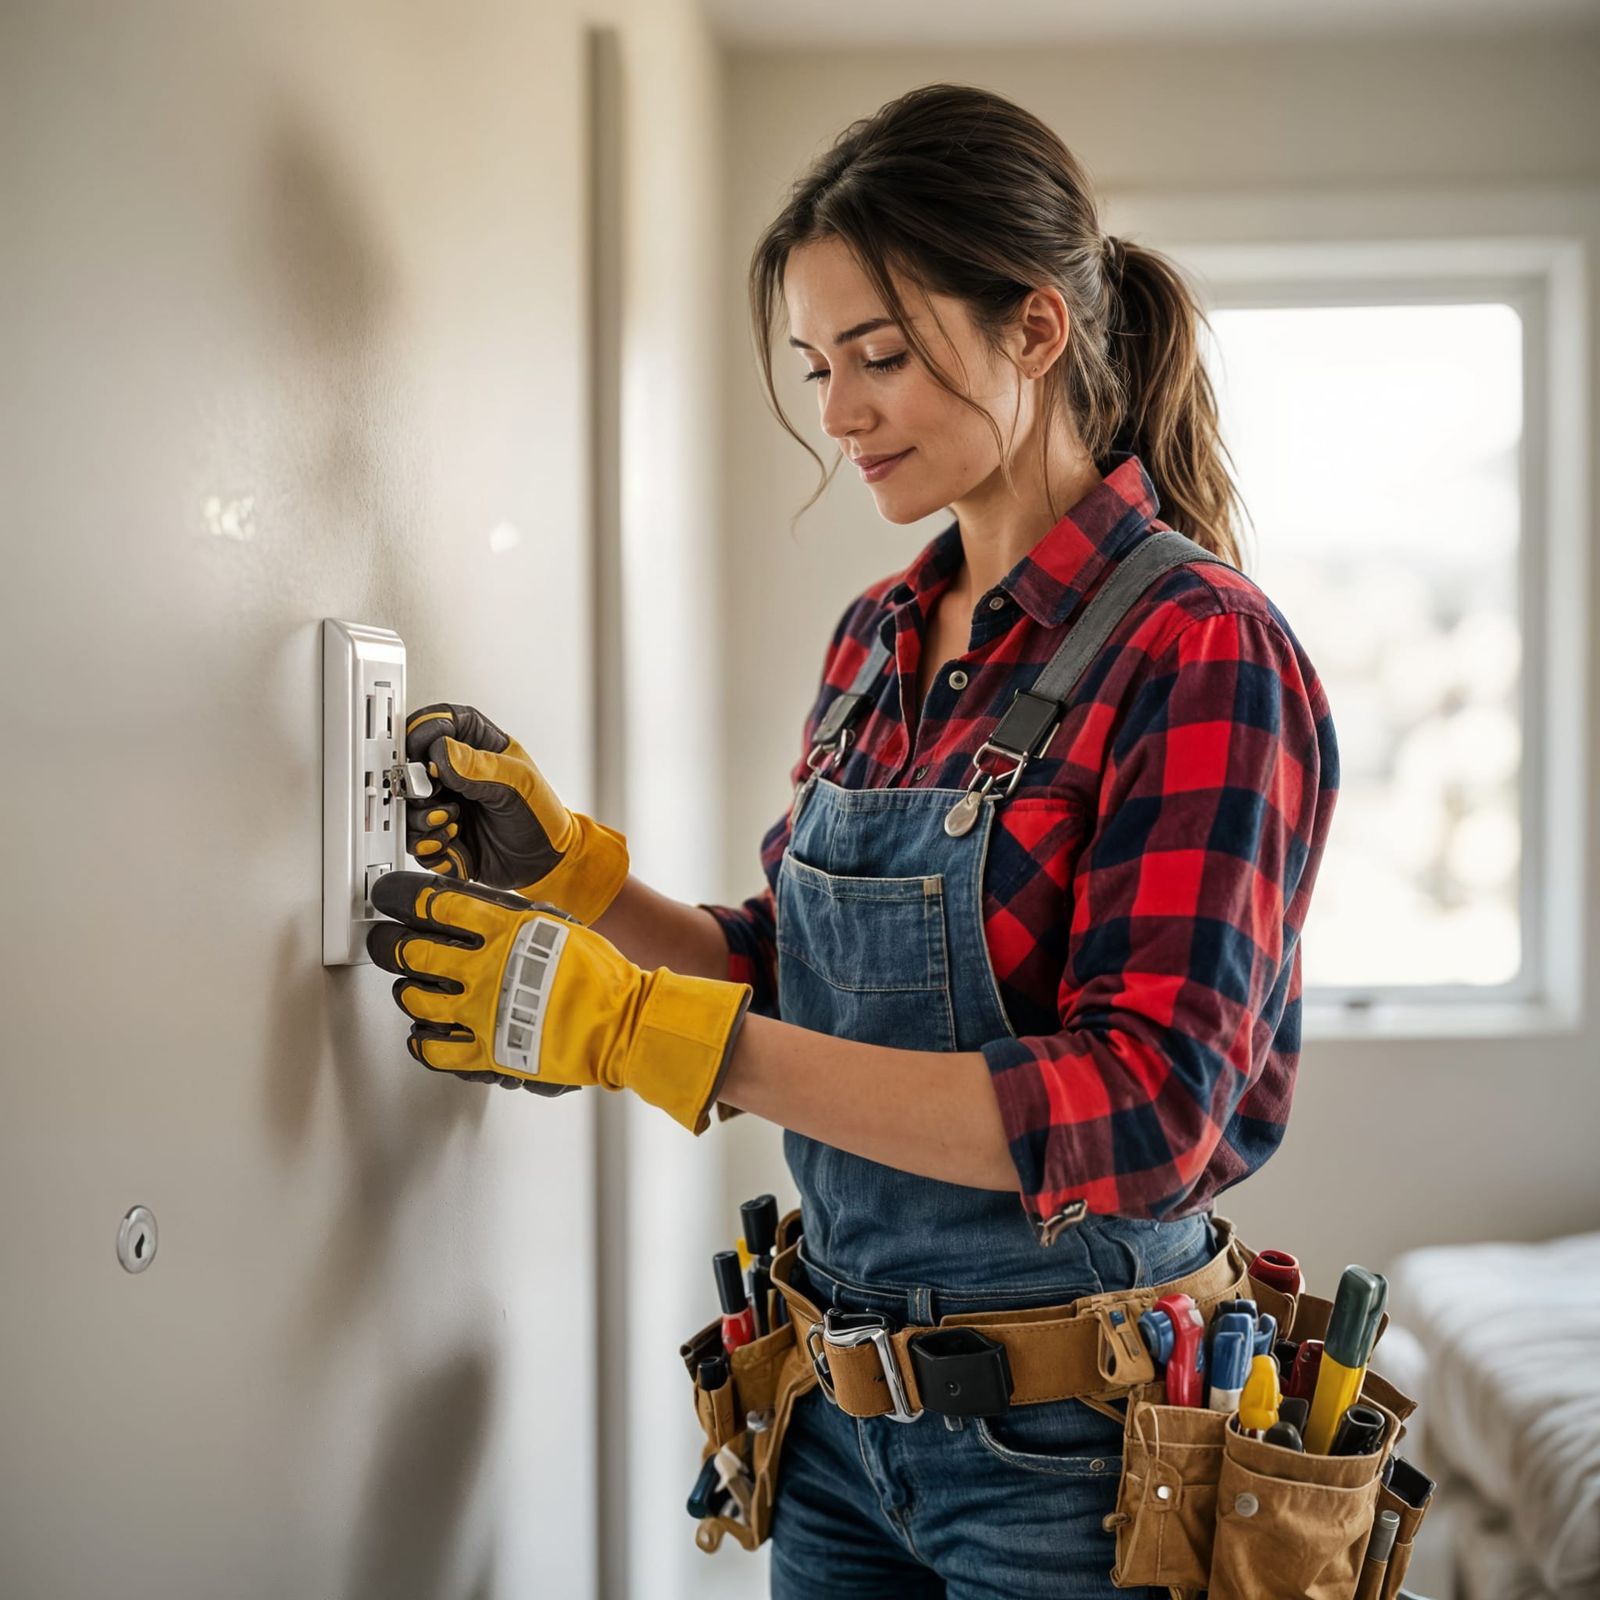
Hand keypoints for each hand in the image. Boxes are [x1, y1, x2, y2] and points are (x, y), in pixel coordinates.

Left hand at [366, 871, 751, 1133]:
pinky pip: (432, 1049)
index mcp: (504, 928)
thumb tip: (466, 904)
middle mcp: (485, 968)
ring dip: (406, 989)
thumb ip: (506, 913)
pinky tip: (424, 1030)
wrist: (623, 1022)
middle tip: (385, 940)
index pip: (431, 902)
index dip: (399, 895)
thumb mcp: (552, 922)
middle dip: (387, 942)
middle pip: (408, 949)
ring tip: (411, 984)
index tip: (389, 896)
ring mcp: (482, 1012)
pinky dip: (421, 1039)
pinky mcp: (486, 1051)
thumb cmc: (599, 973)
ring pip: (413, 998)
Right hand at [402, 702, 628, 924]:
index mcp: (480, 747)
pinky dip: (428, 845)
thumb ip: (479, 767)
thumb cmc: (542, 816)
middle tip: (437, 796)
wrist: (545, 862)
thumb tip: (443, 752)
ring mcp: (448, 803)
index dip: (425, 730)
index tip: (420, 750)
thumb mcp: (518, 784)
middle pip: (415, 766)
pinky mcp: (442, 834)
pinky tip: (451, 845)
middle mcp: (458, 774)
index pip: (443, 722)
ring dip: (424, 818)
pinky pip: (416, 839)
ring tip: (451, 824)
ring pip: (411, 806)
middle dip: (419, 786)